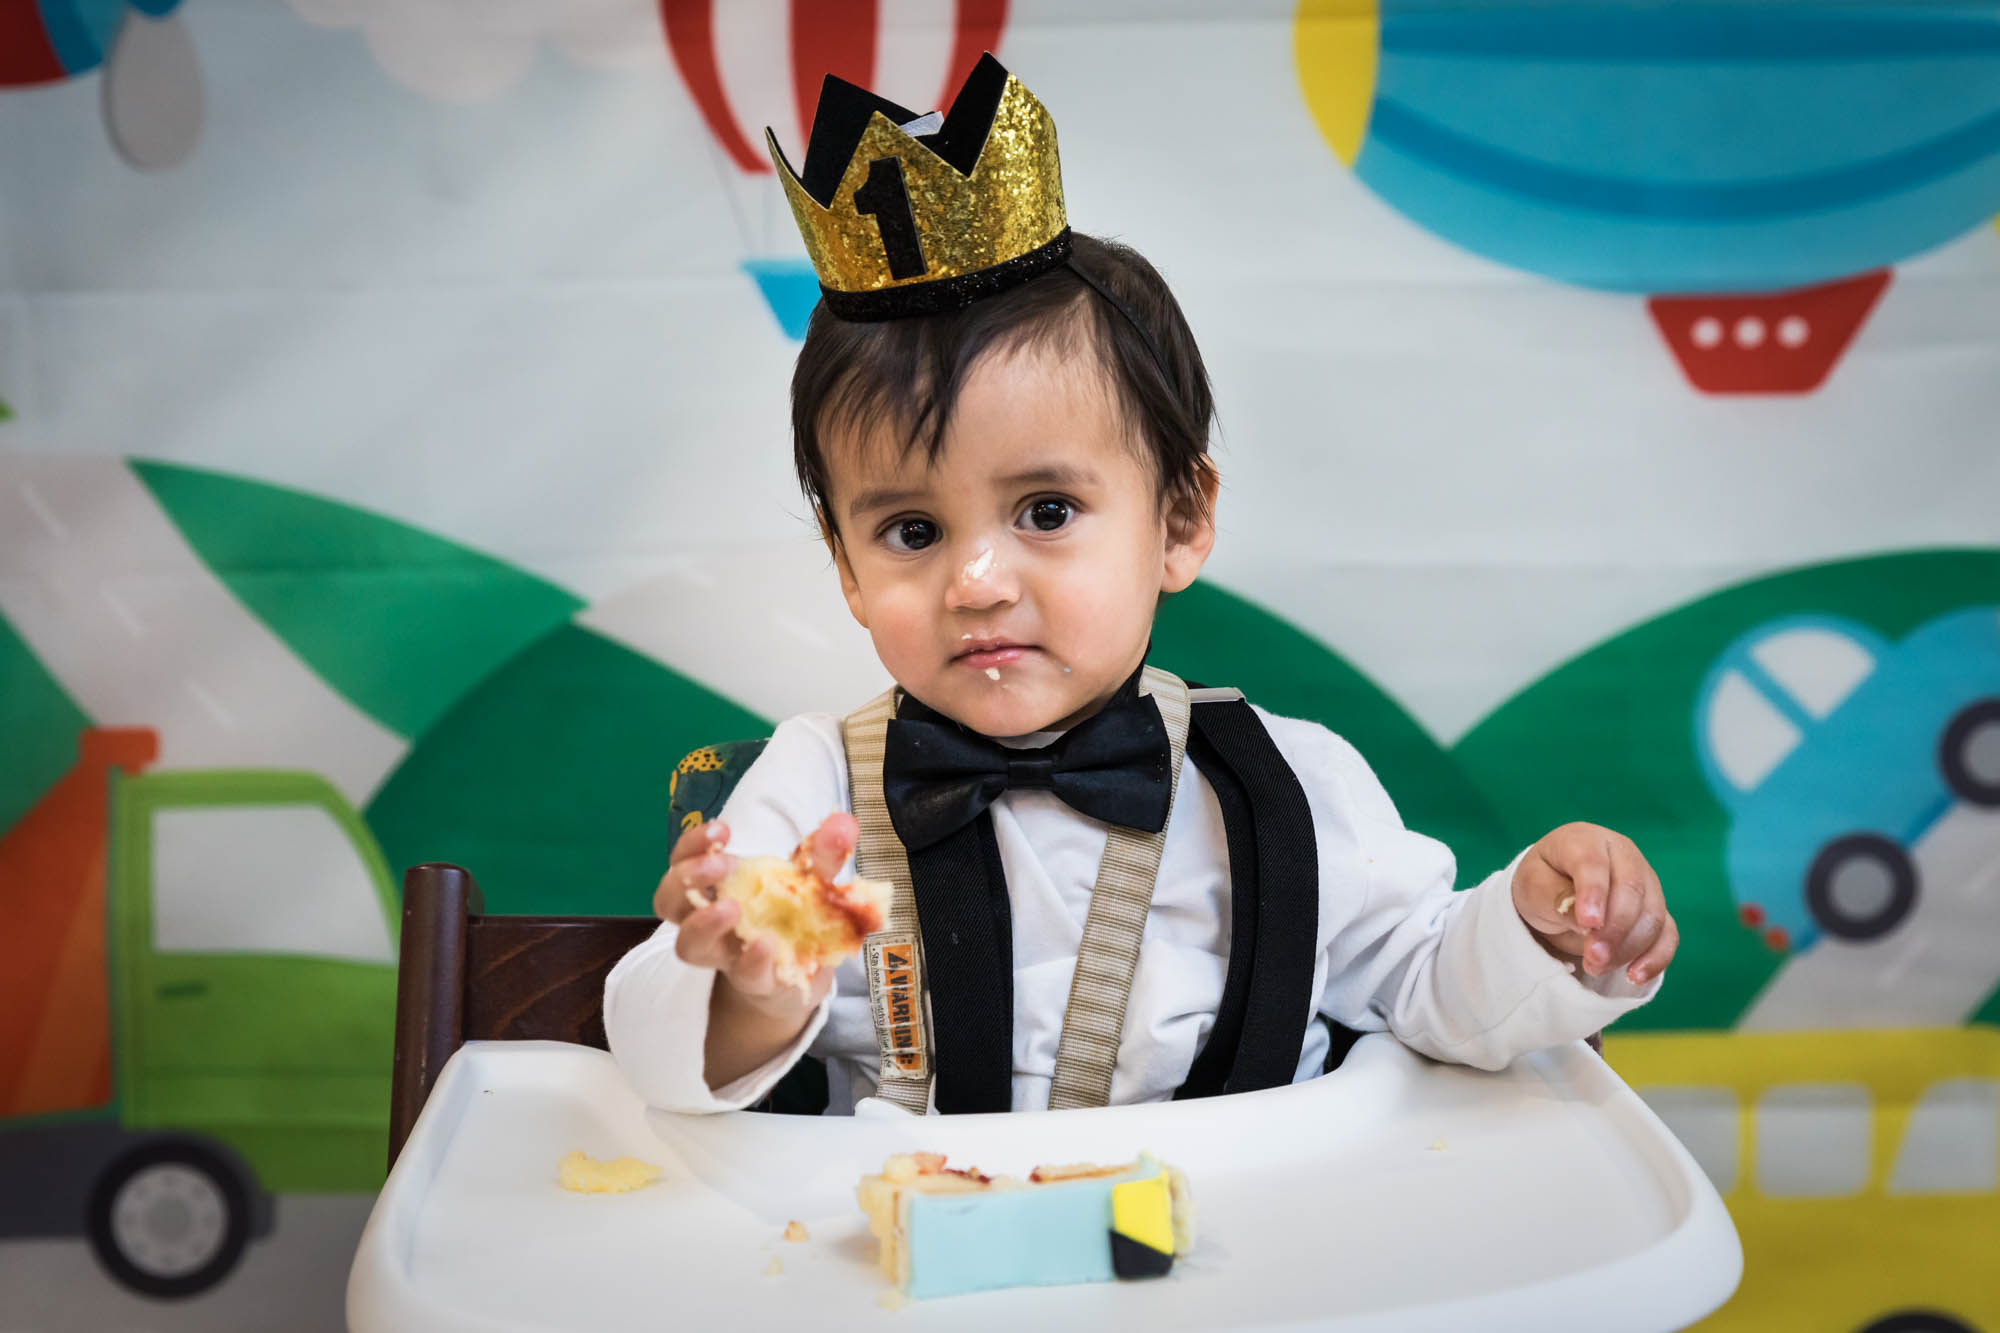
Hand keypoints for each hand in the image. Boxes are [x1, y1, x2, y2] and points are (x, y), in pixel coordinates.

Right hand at [652, 813, 859, 1017]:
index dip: (693, 844)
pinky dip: (753, 960)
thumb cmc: (789, 918)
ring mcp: (725, 954)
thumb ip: (821, 855)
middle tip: (722, 864)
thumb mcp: (806, 882)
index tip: (722, 829)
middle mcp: (707, 920)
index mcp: (715, 886)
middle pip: (669, 899)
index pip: (684, 859)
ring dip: (702, 924)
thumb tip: (843, 823)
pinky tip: (766, 945)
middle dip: (689, 876)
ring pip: (688, 945)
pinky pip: (743, 974)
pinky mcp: (753, 982)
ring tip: (730, 909)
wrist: (800, 975)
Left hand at [1511, 822, 1676, 985]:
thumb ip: (1556, 898)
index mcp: (1586, 840)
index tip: (1588, 925)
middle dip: (1614, 929)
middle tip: (1592, 959)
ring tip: (1596, 967)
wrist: (1553, 893)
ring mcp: (1645, 880)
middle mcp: (1623, 855)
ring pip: (1652, 914)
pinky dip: (1656, 957)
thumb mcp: (1534, 887)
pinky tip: (1635, 976)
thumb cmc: (1542, 884)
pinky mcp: (1656, 909)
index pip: (1594, 863)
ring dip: (1628, 948)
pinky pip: (1668, 934)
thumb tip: (1588, 921)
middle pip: (1631, 890)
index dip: (1594, 893)